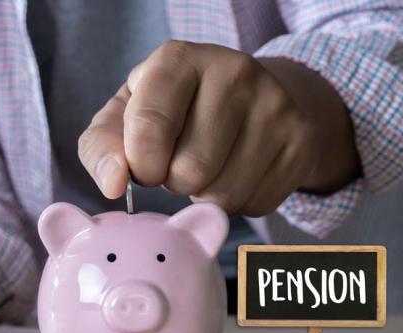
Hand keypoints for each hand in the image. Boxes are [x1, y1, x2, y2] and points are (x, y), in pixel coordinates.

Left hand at [78, 41, 359, 213]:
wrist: (253, 100)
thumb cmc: (173, 112)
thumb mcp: (126, 118)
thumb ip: (102, 147)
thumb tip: (113, 184)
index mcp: (178, 59)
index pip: (150, 126)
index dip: (141, 166)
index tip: (144, 169)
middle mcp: (233, 72)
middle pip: (191, 171)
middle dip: (175, 182)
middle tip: (181, 162)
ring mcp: (274, 105)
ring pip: (224, 194)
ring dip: (206, 195)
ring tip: (210, 166)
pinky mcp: (299, 141)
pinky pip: (255, 204)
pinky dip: (238, 201)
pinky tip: (238, 172)